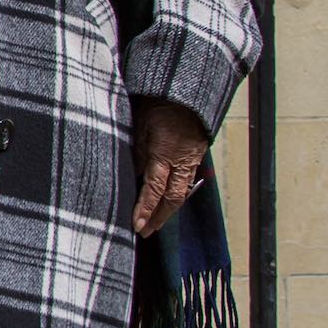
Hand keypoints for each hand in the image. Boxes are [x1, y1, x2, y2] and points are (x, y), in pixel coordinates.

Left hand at [132, 98, 209, 237]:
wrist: (187, 94)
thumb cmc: (158, 106)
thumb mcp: (139, 126)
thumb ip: (136, 151)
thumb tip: (131, 176)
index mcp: (165, 153)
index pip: (154, 188)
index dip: (146, 209)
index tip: (137, 225)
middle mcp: (182, 161)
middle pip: (172, 198)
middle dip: (159, 217)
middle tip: (146, 232)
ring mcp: (191, 160)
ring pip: (181, 192)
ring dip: (168, 210)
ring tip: (156, 224)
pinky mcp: (196, 158)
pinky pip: (186, 182)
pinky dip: (175, 196)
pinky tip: (167, 204)